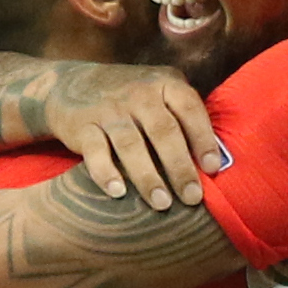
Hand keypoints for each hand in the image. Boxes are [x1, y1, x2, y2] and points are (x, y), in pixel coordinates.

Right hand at [40, 60, 224, 207]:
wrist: (70, 85)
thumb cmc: (131, 98)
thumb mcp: (160, 91)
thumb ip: (185, 116)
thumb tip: (217, 162)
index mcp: (164, 83)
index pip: (189, 109)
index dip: (203, 138)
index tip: (213, 168)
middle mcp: (138, 93)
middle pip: (163, 131)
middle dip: (180, 167)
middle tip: (192, 197)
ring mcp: (109, 109)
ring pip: (131, 144)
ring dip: (148, 177)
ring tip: (162, 203)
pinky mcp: (82, 125)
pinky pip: (95, 151)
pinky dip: (106, 172)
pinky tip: (118, 192)